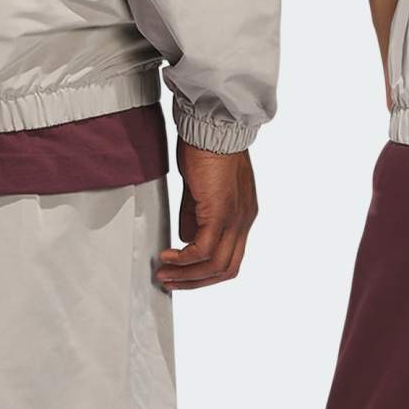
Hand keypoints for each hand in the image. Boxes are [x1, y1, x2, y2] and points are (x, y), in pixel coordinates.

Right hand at [155, 141, 257, 290]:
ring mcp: (235, 217)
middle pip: (225, 268)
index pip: (231, 256)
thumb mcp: (202, 188)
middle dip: (195, 281)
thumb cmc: (207, 148)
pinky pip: (203, 249)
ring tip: (164, 273)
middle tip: (171, 281)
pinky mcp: (221, 212)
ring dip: (187, 275)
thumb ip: (196, 214)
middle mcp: (244, 219)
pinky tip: (168, 255)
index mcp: (243, 214)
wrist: (214, 127)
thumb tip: (186, 238)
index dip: (207, 271)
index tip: (184, 273)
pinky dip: (184, 259)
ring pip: (215, 264)